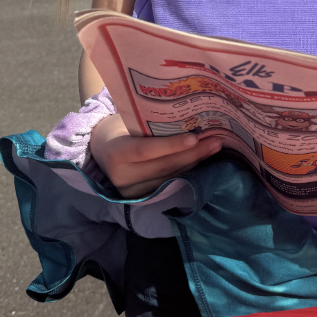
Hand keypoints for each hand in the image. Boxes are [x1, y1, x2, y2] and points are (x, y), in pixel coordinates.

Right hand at [90, 114, 222, 197]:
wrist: (101, 150)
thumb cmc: (119, 129)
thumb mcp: (128, 123)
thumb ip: (151, 126)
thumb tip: (189, 118)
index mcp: (117, 152)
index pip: (146, 150)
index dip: (171, 145)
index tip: (195, 137)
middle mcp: (123, 176)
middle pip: (163, 166)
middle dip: (192, 154)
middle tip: (215, 141)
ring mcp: (132, 191)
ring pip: (169, 177)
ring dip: (195, 163)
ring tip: (214, 149)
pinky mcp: (142, 197)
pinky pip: (169, 183)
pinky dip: (187, 172)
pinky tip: (202, 161)